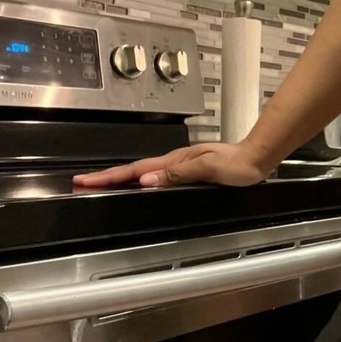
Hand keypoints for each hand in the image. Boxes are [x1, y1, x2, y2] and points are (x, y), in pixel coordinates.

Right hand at [72, 140, 274, 188]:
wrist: (257, 157)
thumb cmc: (237, 164)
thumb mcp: (207, 169)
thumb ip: (177, 174)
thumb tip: (146, 180)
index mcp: (175, 161)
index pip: (136, 170)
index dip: (110, 177)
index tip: (85, 180)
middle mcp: (175, 161)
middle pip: (135, 169)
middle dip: (108, 177)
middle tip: (83, 182)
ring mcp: (182, 164)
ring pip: (145, 171)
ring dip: (122, 178)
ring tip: (103, 183)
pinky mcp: (190, 169)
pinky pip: (158, 174)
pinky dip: (142, 179)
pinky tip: (140, 183)